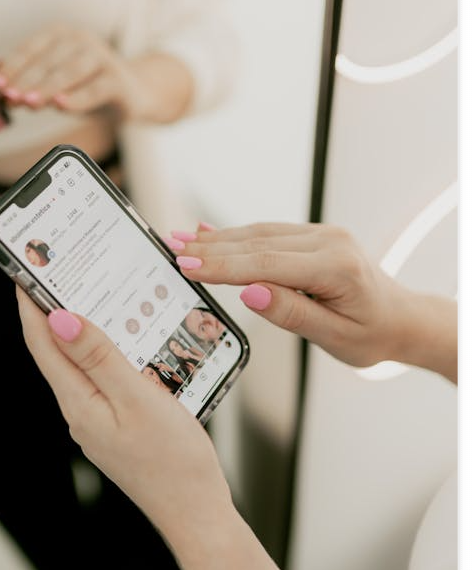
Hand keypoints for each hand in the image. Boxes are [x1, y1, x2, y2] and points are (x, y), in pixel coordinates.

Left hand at [0, 25, 192, 122]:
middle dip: (25, 80)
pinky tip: (61, 105)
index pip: (31, 49)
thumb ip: (29, 77)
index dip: (12, 67)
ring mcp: (102, 58)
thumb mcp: (55, 80)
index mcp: (61, 35)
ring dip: (46, 88)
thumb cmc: (89, 85)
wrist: (135, 93)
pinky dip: (77, 98)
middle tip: (9, 97)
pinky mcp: (118, 80)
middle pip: (47, 61)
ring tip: (29, 102)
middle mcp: (81, 40)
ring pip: (69, 72)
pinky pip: (95, 89)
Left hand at [16, 289, 233, 536]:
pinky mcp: (117, 426)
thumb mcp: (138, 399)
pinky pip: (104, 380)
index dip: (31, 304)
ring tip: (95, 295)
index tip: (26, 268)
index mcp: (78, 404)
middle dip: (55, 310)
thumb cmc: (173, 461)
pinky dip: (109, 353)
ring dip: (85, 330)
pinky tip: (129, 341)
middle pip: (58, 352)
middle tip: (62, 272)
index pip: (43, 343)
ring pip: (82, 365)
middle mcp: (81, 412)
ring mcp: (98, 421)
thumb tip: (61, 320)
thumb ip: (99, 358)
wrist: (196, 511)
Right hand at [171, 221, 455, 377]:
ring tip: (180, 240)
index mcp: (335, 267)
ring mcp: (321, 235)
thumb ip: (291, 312)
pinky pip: (268, 234)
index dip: (222, 265)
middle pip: (257, 243)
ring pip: (259, 234)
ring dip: (217, 238)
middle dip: (210, 247)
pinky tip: (208, 232)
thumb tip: (250, 292)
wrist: (400, 318)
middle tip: (170, 248)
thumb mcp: (334, 336)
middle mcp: (328, 241)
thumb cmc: (371, 334)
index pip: (266, 263)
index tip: (187, 265)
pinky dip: (235, 236)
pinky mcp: (312, 237)